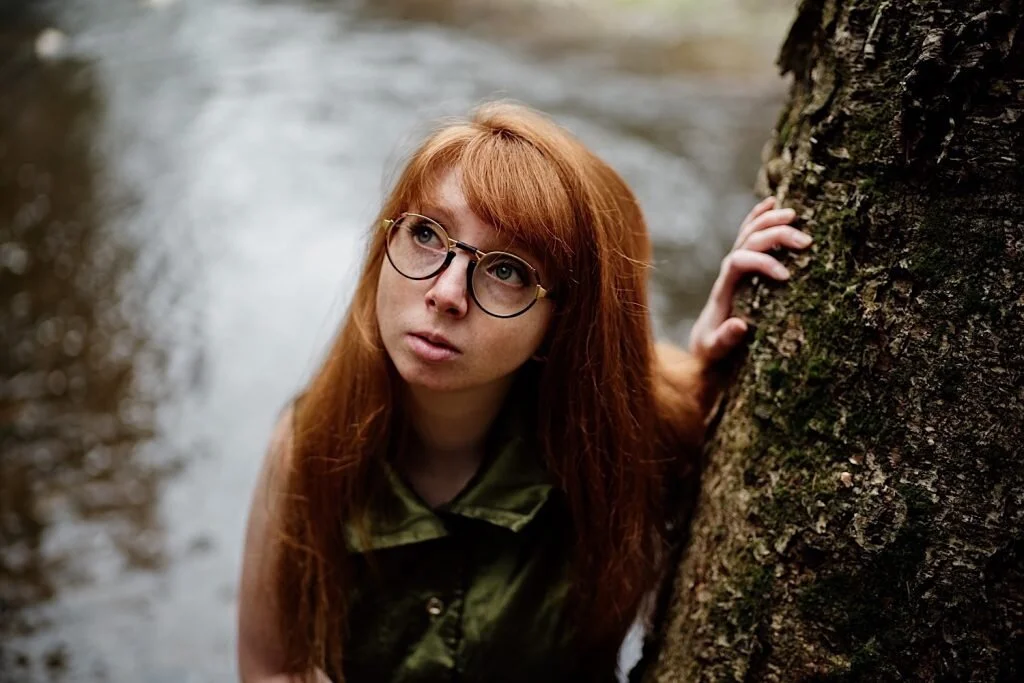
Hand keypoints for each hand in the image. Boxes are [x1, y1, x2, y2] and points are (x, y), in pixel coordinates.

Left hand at [687, 197, 811, 363]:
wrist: (705, 341)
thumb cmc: (712, 348)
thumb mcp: (715, 349)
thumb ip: (724, 339)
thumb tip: (739, 326)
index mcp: (724, 288)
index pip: (739, 262)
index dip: (761, 263)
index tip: (786, 276)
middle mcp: (729, 271)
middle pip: (748, 241)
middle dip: (775, 236)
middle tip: (806, 241)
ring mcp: (735, 264)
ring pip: (749, 232)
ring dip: (770, 220)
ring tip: (795, 215)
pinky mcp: (743, 263)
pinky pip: (748, 233)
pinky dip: (759, 216)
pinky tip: (773, 202)